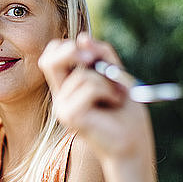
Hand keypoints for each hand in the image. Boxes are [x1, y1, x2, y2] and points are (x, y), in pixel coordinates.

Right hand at [39, 33, 154, 160]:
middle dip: (71, 51)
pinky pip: (90, 87)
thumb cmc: (125, 112)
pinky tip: (114, 104)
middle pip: (48, 60)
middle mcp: (61, 96)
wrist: (134, 143)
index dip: (65, 46)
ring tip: (117, 96)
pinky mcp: (70, 116)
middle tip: (92, 60)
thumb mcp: (116, 75)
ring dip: (107, 81)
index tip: (90, 53)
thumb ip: (101, 56)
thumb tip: (82, 38)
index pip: (51, 56)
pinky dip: (109, 91)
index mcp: (68, 86)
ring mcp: (62, 107)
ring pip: (82, 75)